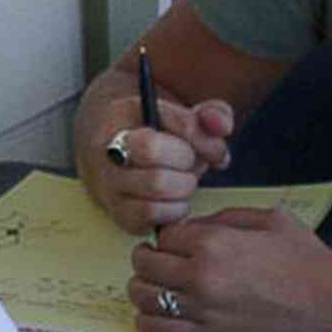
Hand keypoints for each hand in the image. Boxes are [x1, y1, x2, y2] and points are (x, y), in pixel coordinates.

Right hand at [89, 92, 234, 235]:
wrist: (118, 155)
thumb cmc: (157, 133)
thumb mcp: (181, 113)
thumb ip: (210, 113)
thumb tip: (222, 126)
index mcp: (122, 118)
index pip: (169, 129)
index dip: (198, 139)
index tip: (208, 144)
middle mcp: (109, 153)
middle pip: (155, 160)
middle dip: (187, 165)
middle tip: (192, 163)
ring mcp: (110, 187)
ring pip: (155, 190)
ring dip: (183, 188)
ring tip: (184, 180)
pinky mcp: (120, 215)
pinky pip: (152, 218)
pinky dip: (175, 210)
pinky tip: (177, 199)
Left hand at [127, 209, 331, 331]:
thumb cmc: (308, 259)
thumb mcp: (270, 219)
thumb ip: (226, 218)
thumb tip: (194, 227)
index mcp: (214, 242)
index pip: (164, 237)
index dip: (166, 238)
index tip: (173, 243)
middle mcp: (201, 276)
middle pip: (146, 266)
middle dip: (147, 261)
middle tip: (156, 263)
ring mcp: (203, 312)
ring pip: (145, 300)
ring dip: (142, 292)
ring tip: (153, 289)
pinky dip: (148, 325)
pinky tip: (156, 318)